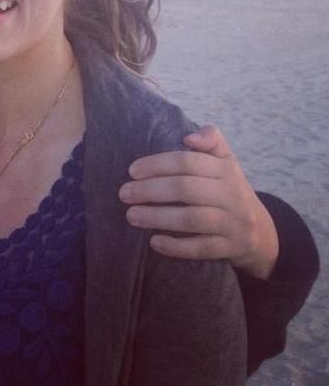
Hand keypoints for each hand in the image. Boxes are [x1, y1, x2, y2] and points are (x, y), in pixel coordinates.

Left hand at [119, 125, 279, 278]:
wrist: (262, 232)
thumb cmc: (230, 191)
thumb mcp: (226, 162)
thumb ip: (211, 141)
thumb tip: (190, 137)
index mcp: (226, 170)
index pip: (187, 162)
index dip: (158, 164)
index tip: (132, 171)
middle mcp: (232, 195)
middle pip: (186, 189)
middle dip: (151, 190)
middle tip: (124, 194)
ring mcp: (234, 223)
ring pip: (192, 219)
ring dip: (157, 218)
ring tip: (131, 216)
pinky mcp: (231, 248)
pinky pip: (202, 248)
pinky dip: (177, 246)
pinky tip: (154, 242)